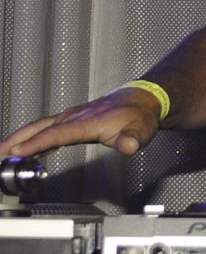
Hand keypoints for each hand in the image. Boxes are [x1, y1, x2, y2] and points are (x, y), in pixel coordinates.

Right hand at [0, 88, 161, 157]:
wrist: (143, 100)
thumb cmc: (139, 115)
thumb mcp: (140, 131)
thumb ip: (133, 140)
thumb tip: (129, 146)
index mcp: (87, 122)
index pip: (57, 134)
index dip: (36, 144)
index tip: (17, 153)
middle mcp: (75, 117)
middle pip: (39, 128)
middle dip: (16, 140)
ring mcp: (71, 117)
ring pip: (39, 127)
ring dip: (19, 139)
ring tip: (2, 152)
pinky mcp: (72, 120)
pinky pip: (46, 129)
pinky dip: (32, 138)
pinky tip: (24, 150)